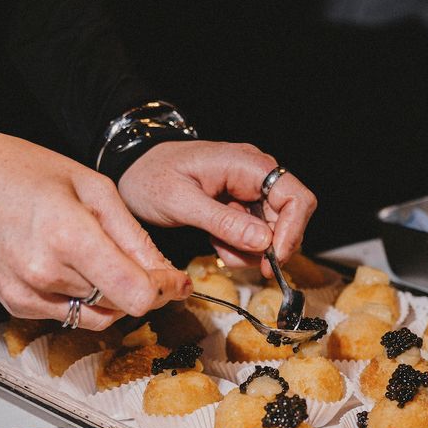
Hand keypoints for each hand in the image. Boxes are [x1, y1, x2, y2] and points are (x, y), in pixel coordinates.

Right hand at [0, 131, 189, 328]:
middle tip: (142, 264)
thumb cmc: (24, 172)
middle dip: (140, 288)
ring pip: (98, 315)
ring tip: (98, 258)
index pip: (136, 294)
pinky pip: (68, 314)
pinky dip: (82, 298)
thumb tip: (165, 273)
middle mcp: (47, 274)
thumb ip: (133, 236)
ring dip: (111, 296)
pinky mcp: (16, 305)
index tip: (175, 281)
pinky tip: (70, 266)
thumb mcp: (92, 187)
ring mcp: (28, 294)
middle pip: (121, 305)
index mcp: (70, 237)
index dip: (163, 290)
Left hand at [117, 140, 317, 276]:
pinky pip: (253, 233)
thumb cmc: (151, 176)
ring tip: (218, 249)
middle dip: (268, 247)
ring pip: (271, 230)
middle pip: (288, 217)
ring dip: (250, 250)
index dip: (292, 231)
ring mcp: (248, 190)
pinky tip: (216, 244)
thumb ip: (223, 221)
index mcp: (246, 165)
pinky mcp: (239, 205)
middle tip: (242, 263)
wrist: (132, 170)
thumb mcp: (181, 202)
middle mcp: (254, 175)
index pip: (295, 197)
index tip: (273, 259)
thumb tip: (263, 241)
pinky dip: (239, 247)